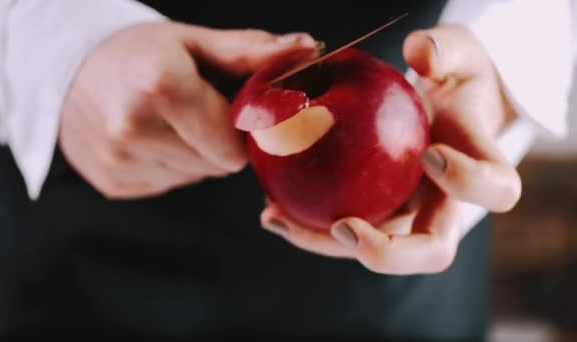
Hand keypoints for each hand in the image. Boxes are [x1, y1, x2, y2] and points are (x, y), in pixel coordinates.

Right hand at [59, 20, 318, 198]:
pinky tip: (151, 138)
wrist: (66, 66)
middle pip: (218, 165)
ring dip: (195, 155)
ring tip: (170, 122)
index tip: (234, 111)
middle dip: (219, 142)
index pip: (235, 142)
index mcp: (161, 87)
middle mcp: (135, 130)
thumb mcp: (193, 41)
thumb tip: (308, 50)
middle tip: (197, 111)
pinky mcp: (114, 183)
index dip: (243, 130)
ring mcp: (120, 162)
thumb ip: (252, 51)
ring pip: (195, 177)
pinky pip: (169, 184)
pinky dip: (170, 165)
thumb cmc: (138, 51)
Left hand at [260, 24, 521, 274]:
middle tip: (342, 226)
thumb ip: (444, 48)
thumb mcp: (457, 52)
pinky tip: (271, 211)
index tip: (429, 153)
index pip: (494, 189)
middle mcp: (445, 205)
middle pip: (432, 252)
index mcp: (479, 167)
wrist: (444, 108)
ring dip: (324, 244)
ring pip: (375, 251)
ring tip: (275, 217)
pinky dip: (307, 228)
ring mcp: (409, 216)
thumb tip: (418, 56)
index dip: (468, 182)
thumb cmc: (455, 79)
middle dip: (390, 253)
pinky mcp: (376, 215)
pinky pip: (343, 233)